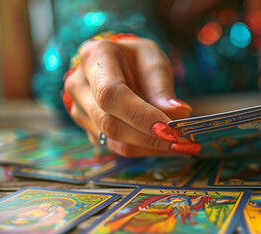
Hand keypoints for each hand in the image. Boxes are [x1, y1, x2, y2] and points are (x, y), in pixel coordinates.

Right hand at [63, 36, 198, 156]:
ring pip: (113, 140)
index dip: (139, 115)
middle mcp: (79, 84)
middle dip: (149, 137)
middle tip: (182, 141)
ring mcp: (79, 110)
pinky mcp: (89, 130)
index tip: (170, 128)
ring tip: (180, 144)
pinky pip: (117, 147)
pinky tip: (165, 144)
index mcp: (95, 57)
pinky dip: (145, 149)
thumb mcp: (153, 60)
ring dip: (149, 146)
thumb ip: (162, 87)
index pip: (110, 93)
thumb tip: (179, 114)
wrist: (117, 64)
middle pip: (109, 123)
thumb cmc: (136, 59)